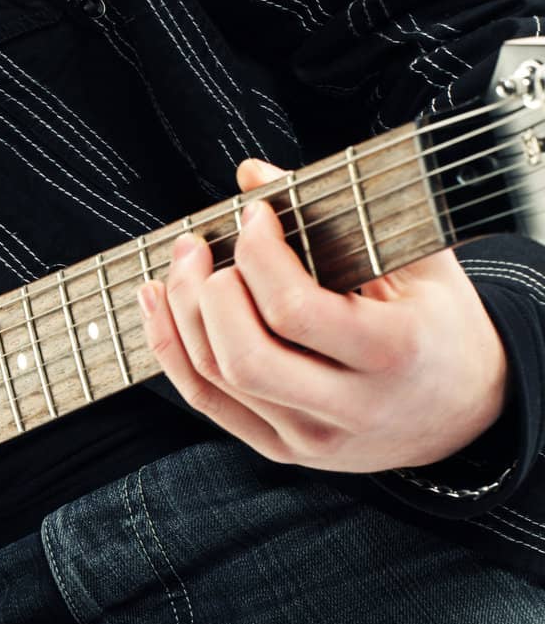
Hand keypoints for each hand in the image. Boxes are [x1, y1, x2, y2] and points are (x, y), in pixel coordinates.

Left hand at [138, 159, 507, 471]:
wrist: (462, 416)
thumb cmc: (441, 326)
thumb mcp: (420, 264)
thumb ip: (343, 214)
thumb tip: (252, 174)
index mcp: (392, 354)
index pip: (297, 311)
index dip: (259, 257)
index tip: (252, 215)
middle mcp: (348, 407)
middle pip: (244, 356)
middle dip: (204, 294)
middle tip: (197, 247)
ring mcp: (309, 438)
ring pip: (215, 379)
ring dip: (180, 316)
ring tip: (177, 266)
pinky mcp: (280, 449)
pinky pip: (207, 402)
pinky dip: (172, 351)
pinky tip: (160, 305)